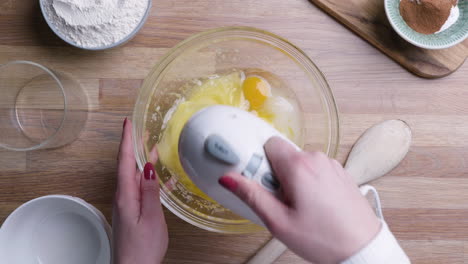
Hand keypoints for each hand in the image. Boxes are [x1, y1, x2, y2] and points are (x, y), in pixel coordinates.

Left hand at [113, 118, 167, 263]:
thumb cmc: (141, 249)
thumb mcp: (150, 218)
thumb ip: (149, 191)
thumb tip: (147, 167)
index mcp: (126, 196)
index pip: (124, 161)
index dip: (126, 140)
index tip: (127, 123)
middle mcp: (124, 197)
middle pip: (128, 165)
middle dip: (135, 146)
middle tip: (143, 130)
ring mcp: (127, 204)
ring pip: (135, 176)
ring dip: (143, 161)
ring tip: (154, 149)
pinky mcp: (132, 211)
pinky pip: (140, 189)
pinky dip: (150, 179)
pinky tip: (161, 178)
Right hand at [219, 137, 380, 262]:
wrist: (362, 249)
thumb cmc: (325, 239)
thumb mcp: (278, 221)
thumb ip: (251, 195)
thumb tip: (229, 178)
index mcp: (299, 166)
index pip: (268, 143)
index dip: (257, 160)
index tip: (256, 180)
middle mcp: (317, 159)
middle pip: (283, 154)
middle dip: (274, 173)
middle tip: (277, 199)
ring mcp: (331, 165)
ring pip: (299, 162)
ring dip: (291, 178)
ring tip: (296, 205)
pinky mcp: (340, 173)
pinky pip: (315, 169)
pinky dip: (308, 181)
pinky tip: (312, 204)